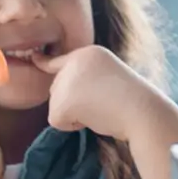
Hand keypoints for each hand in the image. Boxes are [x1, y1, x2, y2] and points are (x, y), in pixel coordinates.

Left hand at [32, 45, 155, 141]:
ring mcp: (67, 80)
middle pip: (56, 88)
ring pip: (55, 105)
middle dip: (73, 102)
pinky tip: (92, 118)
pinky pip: (56, 121)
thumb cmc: (132, 101)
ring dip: (73, 114)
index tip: (35, 57)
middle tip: (101, 103)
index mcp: (88, 53)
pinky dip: (71, 126)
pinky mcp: (62, 101)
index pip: (59, 59)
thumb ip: (86, 79)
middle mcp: (74, 61)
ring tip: (100, 109)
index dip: (45, 62)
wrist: (143, 112)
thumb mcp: (108, 78)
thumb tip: (61, 96)